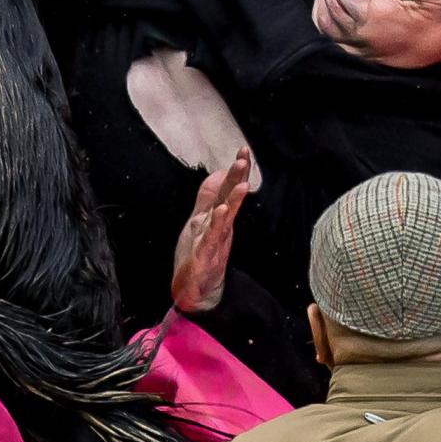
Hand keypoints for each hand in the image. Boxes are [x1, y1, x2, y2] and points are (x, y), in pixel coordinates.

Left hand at [171, 147, 249, 314]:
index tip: (243, 150)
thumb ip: (210, 196)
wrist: (196, 291)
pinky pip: (212, 237)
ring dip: (234, 200)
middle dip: (236, 177)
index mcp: (215, 216)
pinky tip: (222, 211)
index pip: (226, 188)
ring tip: (242, 184)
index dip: (235, 170)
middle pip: (228, 197)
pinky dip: (217, 224)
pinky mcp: (205, 255)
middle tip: (244, 157)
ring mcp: (213, 240)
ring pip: (225, 216)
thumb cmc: (200, 254)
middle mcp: (217, 225)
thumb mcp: (202, 220)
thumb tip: (218, 173)